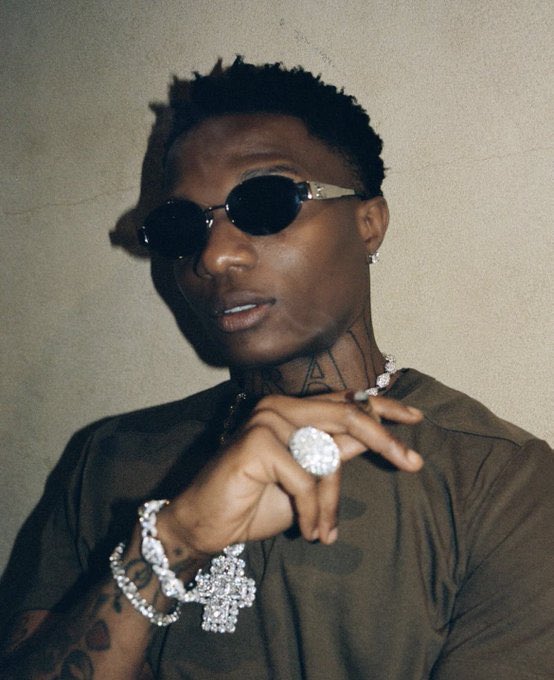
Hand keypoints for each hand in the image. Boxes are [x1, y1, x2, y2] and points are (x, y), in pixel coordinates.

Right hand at [157, 392, 422, 554]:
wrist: (206, 525)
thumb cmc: (256, 503)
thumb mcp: (308, 479)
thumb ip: (334, 455)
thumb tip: (379, 440)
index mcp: (292, 411)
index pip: (345, 400)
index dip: (384, 407)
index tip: (416, 418)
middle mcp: (280, 407)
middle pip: (348, 414)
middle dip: (386, 439)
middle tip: (413, 463)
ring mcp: (267, 420)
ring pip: (328, 456)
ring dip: (331, 502)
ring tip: (322, 532)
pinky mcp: (258, 443)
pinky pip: (307, 480)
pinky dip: (313, 511)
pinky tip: (307, 530)